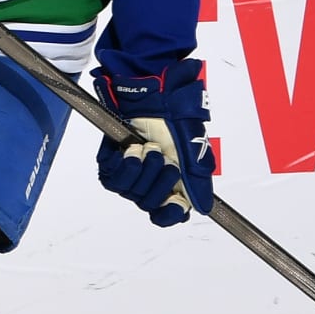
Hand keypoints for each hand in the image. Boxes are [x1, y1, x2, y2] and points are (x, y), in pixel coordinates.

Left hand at [90, 59, 213, 226]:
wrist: (152, 98)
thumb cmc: (173, 121)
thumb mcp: (192, 151)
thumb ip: (197, 180)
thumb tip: (203, 207)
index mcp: (172, 185)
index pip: (167, 215)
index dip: (170, 214)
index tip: (175, 201)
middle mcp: (150, 184)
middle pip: (149, 204)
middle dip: (159, 179)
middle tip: (165, 156)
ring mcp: (129, 177)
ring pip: (130, 192)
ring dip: (143, 169)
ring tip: (149, 147)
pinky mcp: (111, 166)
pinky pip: (113, 179)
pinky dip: (126, 164)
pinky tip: (132, 149)